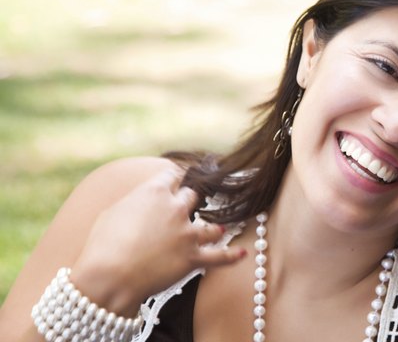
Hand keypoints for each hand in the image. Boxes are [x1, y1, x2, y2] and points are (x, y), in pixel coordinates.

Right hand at [69, 169, 245, 315]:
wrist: (109, 276)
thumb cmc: (101, 246)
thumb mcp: (111, 212)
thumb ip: (132, 203)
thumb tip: (140, 203)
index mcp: (154, 192)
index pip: (172, 175)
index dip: (175, 177)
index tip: (177, 179)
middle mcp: (175, 208)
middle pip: (192, 197)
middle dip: (188, 202)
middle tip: (187, 206)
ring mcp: (188, 233)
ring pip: (211, 224)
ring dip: (212, 227)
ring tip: (216, 228)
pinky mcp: (193, 258)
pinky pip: (220, 256)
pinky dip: (232, 256)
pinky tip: (242, 253)